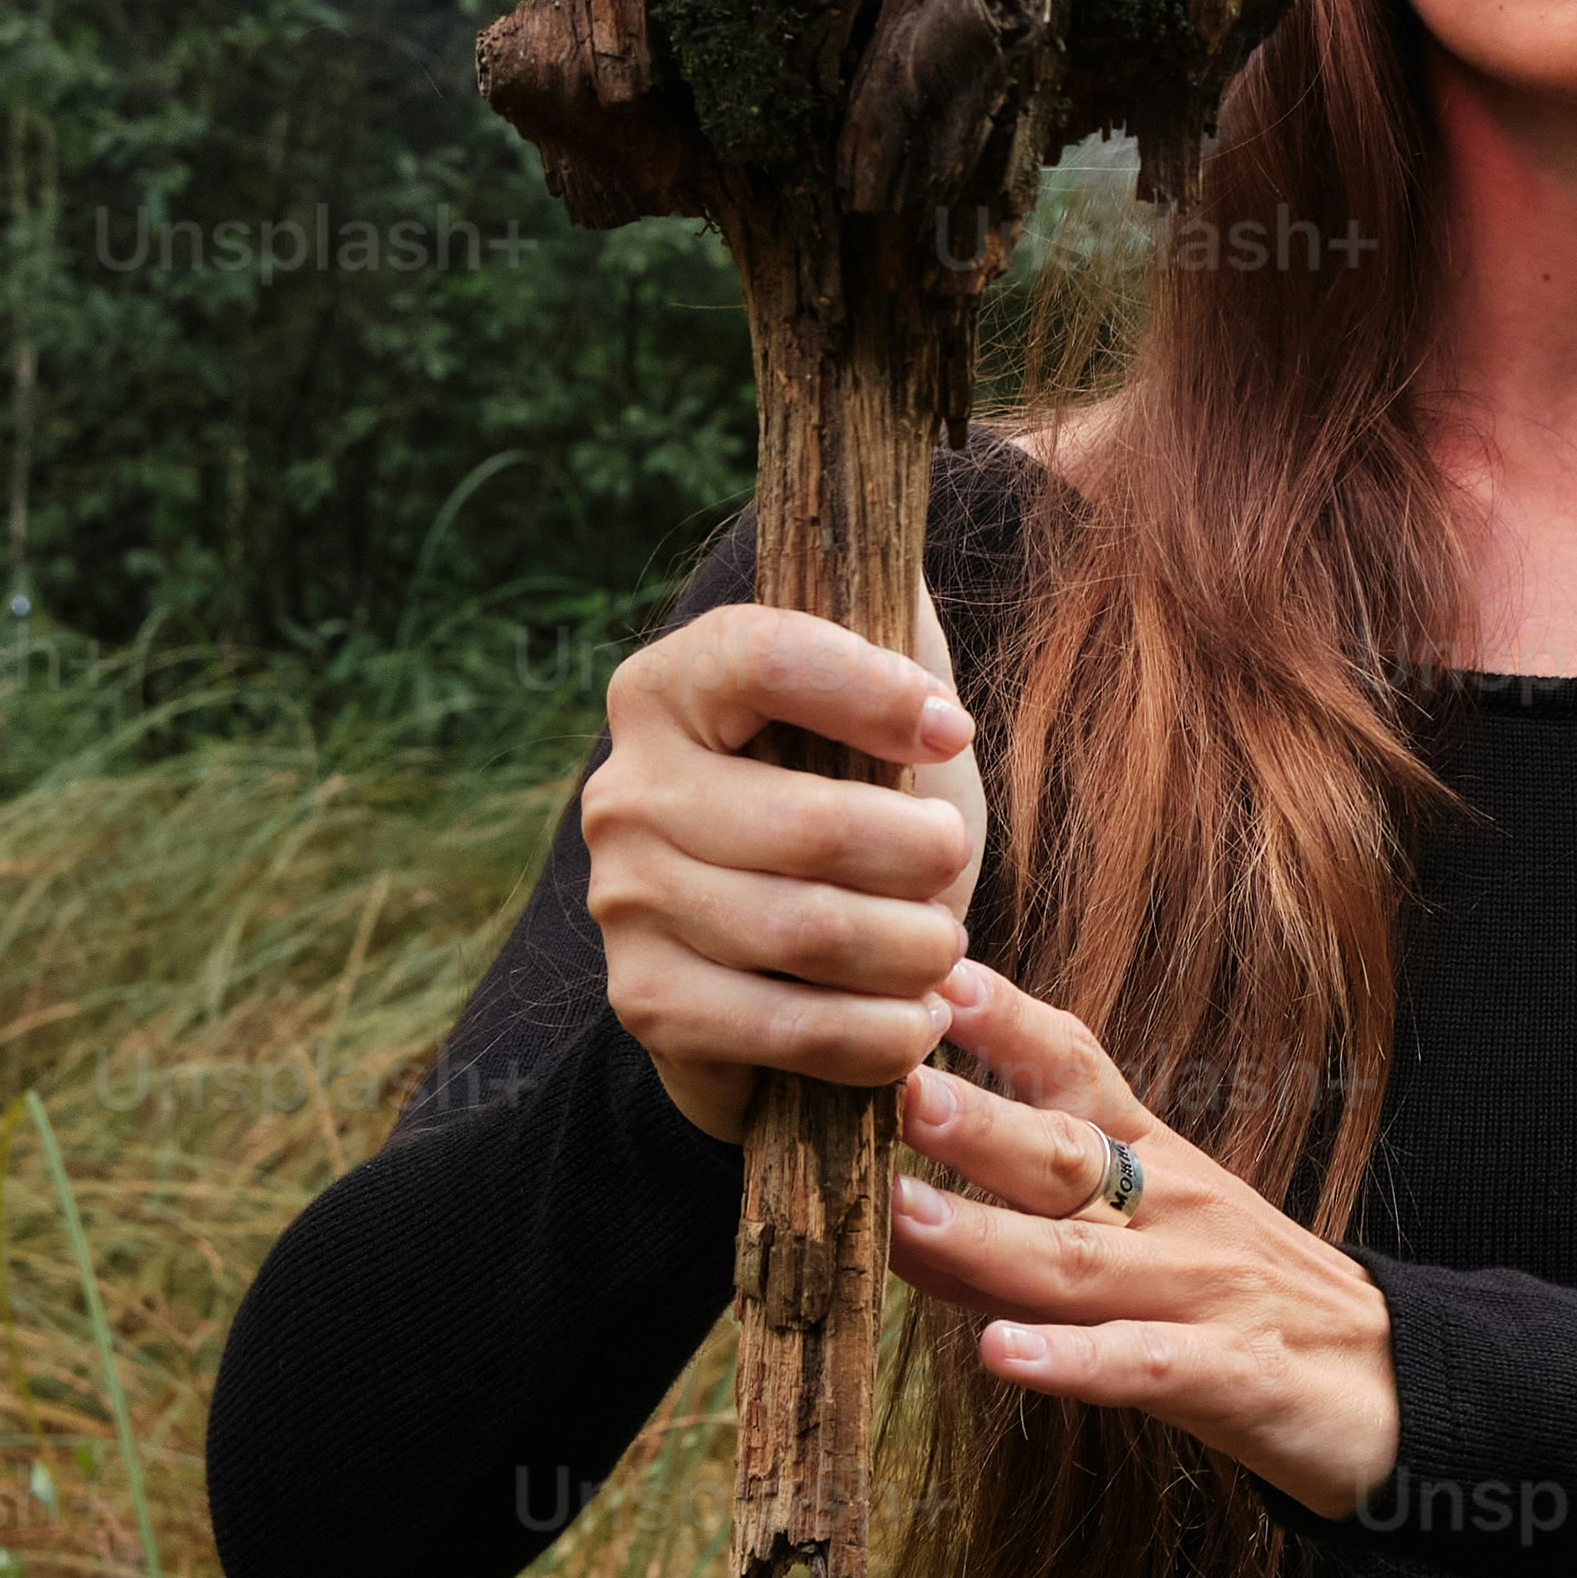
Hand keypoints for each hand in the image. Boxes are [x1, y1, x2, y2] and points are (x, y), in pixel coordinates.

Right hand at [582, 588, 988, 1147]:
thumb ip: (887, 617)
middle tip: (953, 864)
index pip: (768, 657)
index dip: (876, 690)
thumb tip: (894, 541)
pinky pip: (793, 1028)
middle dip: (924, 856)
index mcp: (668, 687)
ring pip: (813, 932)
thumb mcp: (876, 704)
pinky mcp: (647, 1004)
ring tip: (942, 946)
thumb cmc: (847, 805)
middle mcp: (623, 789)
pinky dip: (880, 1035)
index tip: (953, 727)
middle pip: (813, 825)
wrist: (781, 966)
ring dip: (915, 950)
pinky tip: (912, 1021)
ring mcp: (624, 900)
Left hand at [887, 967, 1401, 1522]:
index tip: (934, 975)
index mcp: (1155, 1163)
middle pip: (1064, 1157)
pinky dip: (1073, 1360)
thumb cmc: (1247, 1299)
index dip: (1008, 1021)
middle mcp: (1175, 1212)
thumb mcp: (1151, 1230)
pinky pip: (1143, 1365)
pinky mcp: (1233, 1376)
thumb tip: (896, 1182)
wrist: (1398, 1383)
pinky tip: (1004, 1355)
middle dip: (977, 1121)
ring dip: (986, 1238)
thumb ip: (1035, 1213)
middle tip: (893, 1085)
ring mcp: (1205, 1290)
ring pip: (1080, 1262)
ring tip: (903, 1213)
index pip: (1077, 1068)